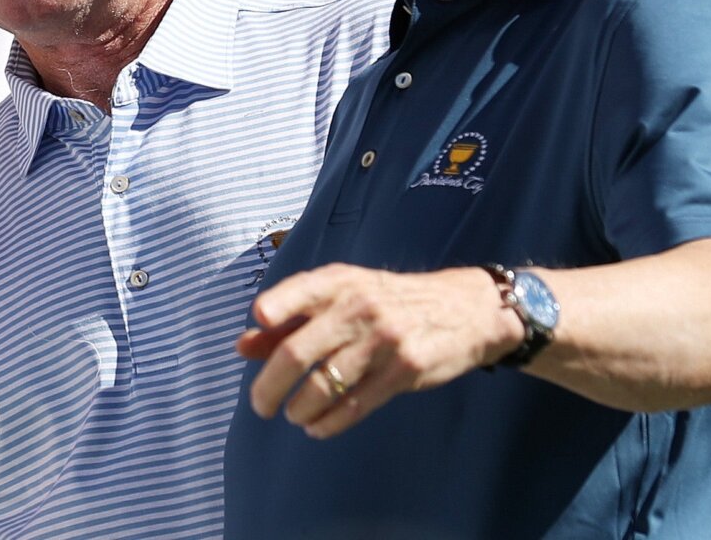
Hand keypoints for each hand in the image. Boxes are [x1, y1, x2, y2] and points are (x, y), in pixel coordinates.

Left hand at [237, 264, 516, 437]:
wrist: (468, 310)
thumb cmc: (391, 302)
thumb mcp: (346, 296)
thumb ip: (292, 318)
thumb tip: (242, 346)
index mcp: (341, 282)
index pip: (299, 290)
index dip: (274, 307)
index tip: (258, 323)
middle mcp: (360, 307)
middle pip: (298, 352)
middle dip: (269, 386)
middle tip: (259, 405)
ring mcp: (383, 340)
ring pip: (324, 385)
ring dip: (299, 408)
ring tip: (293, 415)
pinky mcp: (405, 371)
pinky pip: (356, 405)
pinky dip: (329, 423)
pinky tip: (317, 428)